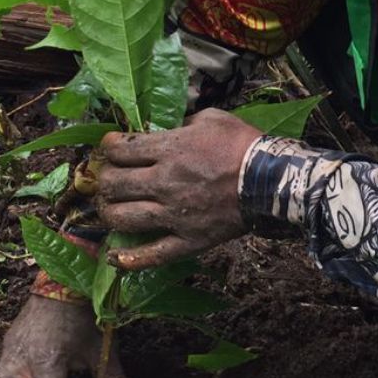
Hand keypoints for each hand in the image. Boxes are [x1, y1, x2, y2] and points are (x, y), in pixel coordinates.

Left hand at [97, 108, 260, 269]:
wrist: (273, 181)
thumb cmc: (243, 144)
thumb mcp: (212, 118)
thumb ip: (184, 122)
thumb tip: (168, 128)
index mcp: (169, 150)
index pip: (120, 150)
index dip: (108, 148)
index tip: (110, 148)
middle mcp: (164, 183)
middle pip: (113, 184)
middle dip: (105, 179)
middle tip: (109, 178)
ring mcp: (174, 215)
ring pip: (123, 218)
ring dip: (108, 212)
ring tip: (111, 208)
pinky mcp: (188, 240)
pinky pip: (153, 255)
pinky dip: (130, 259)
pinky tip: (115, 257)